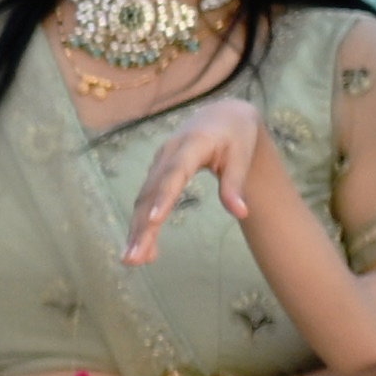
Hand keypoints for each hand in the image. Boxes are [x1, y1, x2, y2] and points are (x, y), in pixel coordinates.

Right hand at [117, 104, 281, 265]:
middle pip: (151, 192)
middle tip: (133, 258)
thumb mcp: (242, 156)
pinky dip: (141, 223)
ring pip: (143, 199)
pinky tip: (143, 247)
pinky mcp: (156, 173)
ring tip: (133, 260)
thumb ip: (235, 184)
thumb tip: (241, 214)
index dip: (163, 196)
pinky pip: (145, 200)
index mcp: (192, 144)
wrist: (221, 115)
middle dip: (141, 226)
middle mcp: (168, 153)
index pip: (175, 173)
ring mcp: (158, 163)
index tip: (153, 221)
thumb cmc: (235, 136)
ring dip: (136, 230)